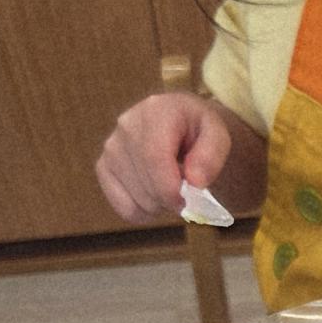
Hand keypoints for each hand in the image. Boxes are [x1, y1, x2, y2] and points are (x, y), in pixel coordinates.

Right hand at [95, 91, 233, 224]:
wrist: (181, 124)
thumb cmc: (200, 130)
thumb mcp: (218, 134)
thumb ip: (212, 155)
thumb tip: (194, 181)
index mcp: (156, 111)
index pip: (154, 158)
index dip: (171, 189)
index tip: (188, 203)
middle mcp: (126, 126)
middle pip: (147, 186)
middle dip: (172, 199)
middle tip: (186, 189)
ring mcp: (111, 148)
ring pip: (137, 201)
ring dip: (160, 205)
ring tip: (170, 185)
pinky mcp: (103, 167)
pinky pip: (124, 208)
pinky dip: (143, 211)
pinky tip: (155, 194)